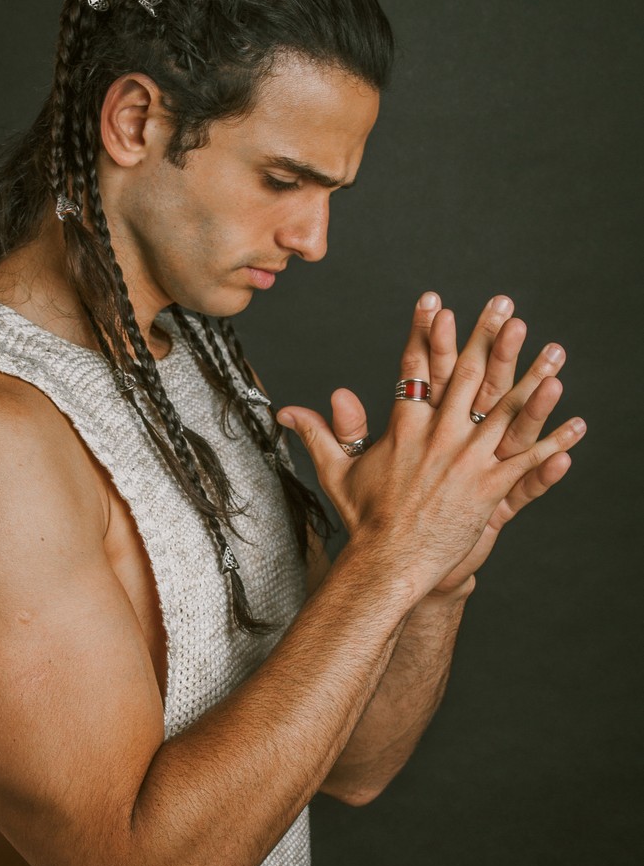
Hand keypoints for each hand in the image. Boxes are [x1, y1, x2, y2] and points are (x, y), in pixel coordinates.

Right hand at [276, 293, 585, 601]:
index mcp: (404, 427)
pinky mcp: (488, 488)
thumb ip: (321, 434)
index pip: (416, 369)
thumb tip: (288, 411)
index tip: (437, 302)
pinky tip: (578, 424)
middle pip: (468, 376)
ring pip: (506, 410)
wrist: (387, 562)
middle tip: (504, 306)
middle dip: (488, 337)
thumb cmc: (365, 520)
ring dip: (533, 379)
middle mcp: (438, 436)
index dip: (426, 332)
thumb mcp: (338, 472)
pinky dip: (553, 442)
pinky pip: (526, 460)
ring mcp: (466, 460)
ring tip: (555, 352)